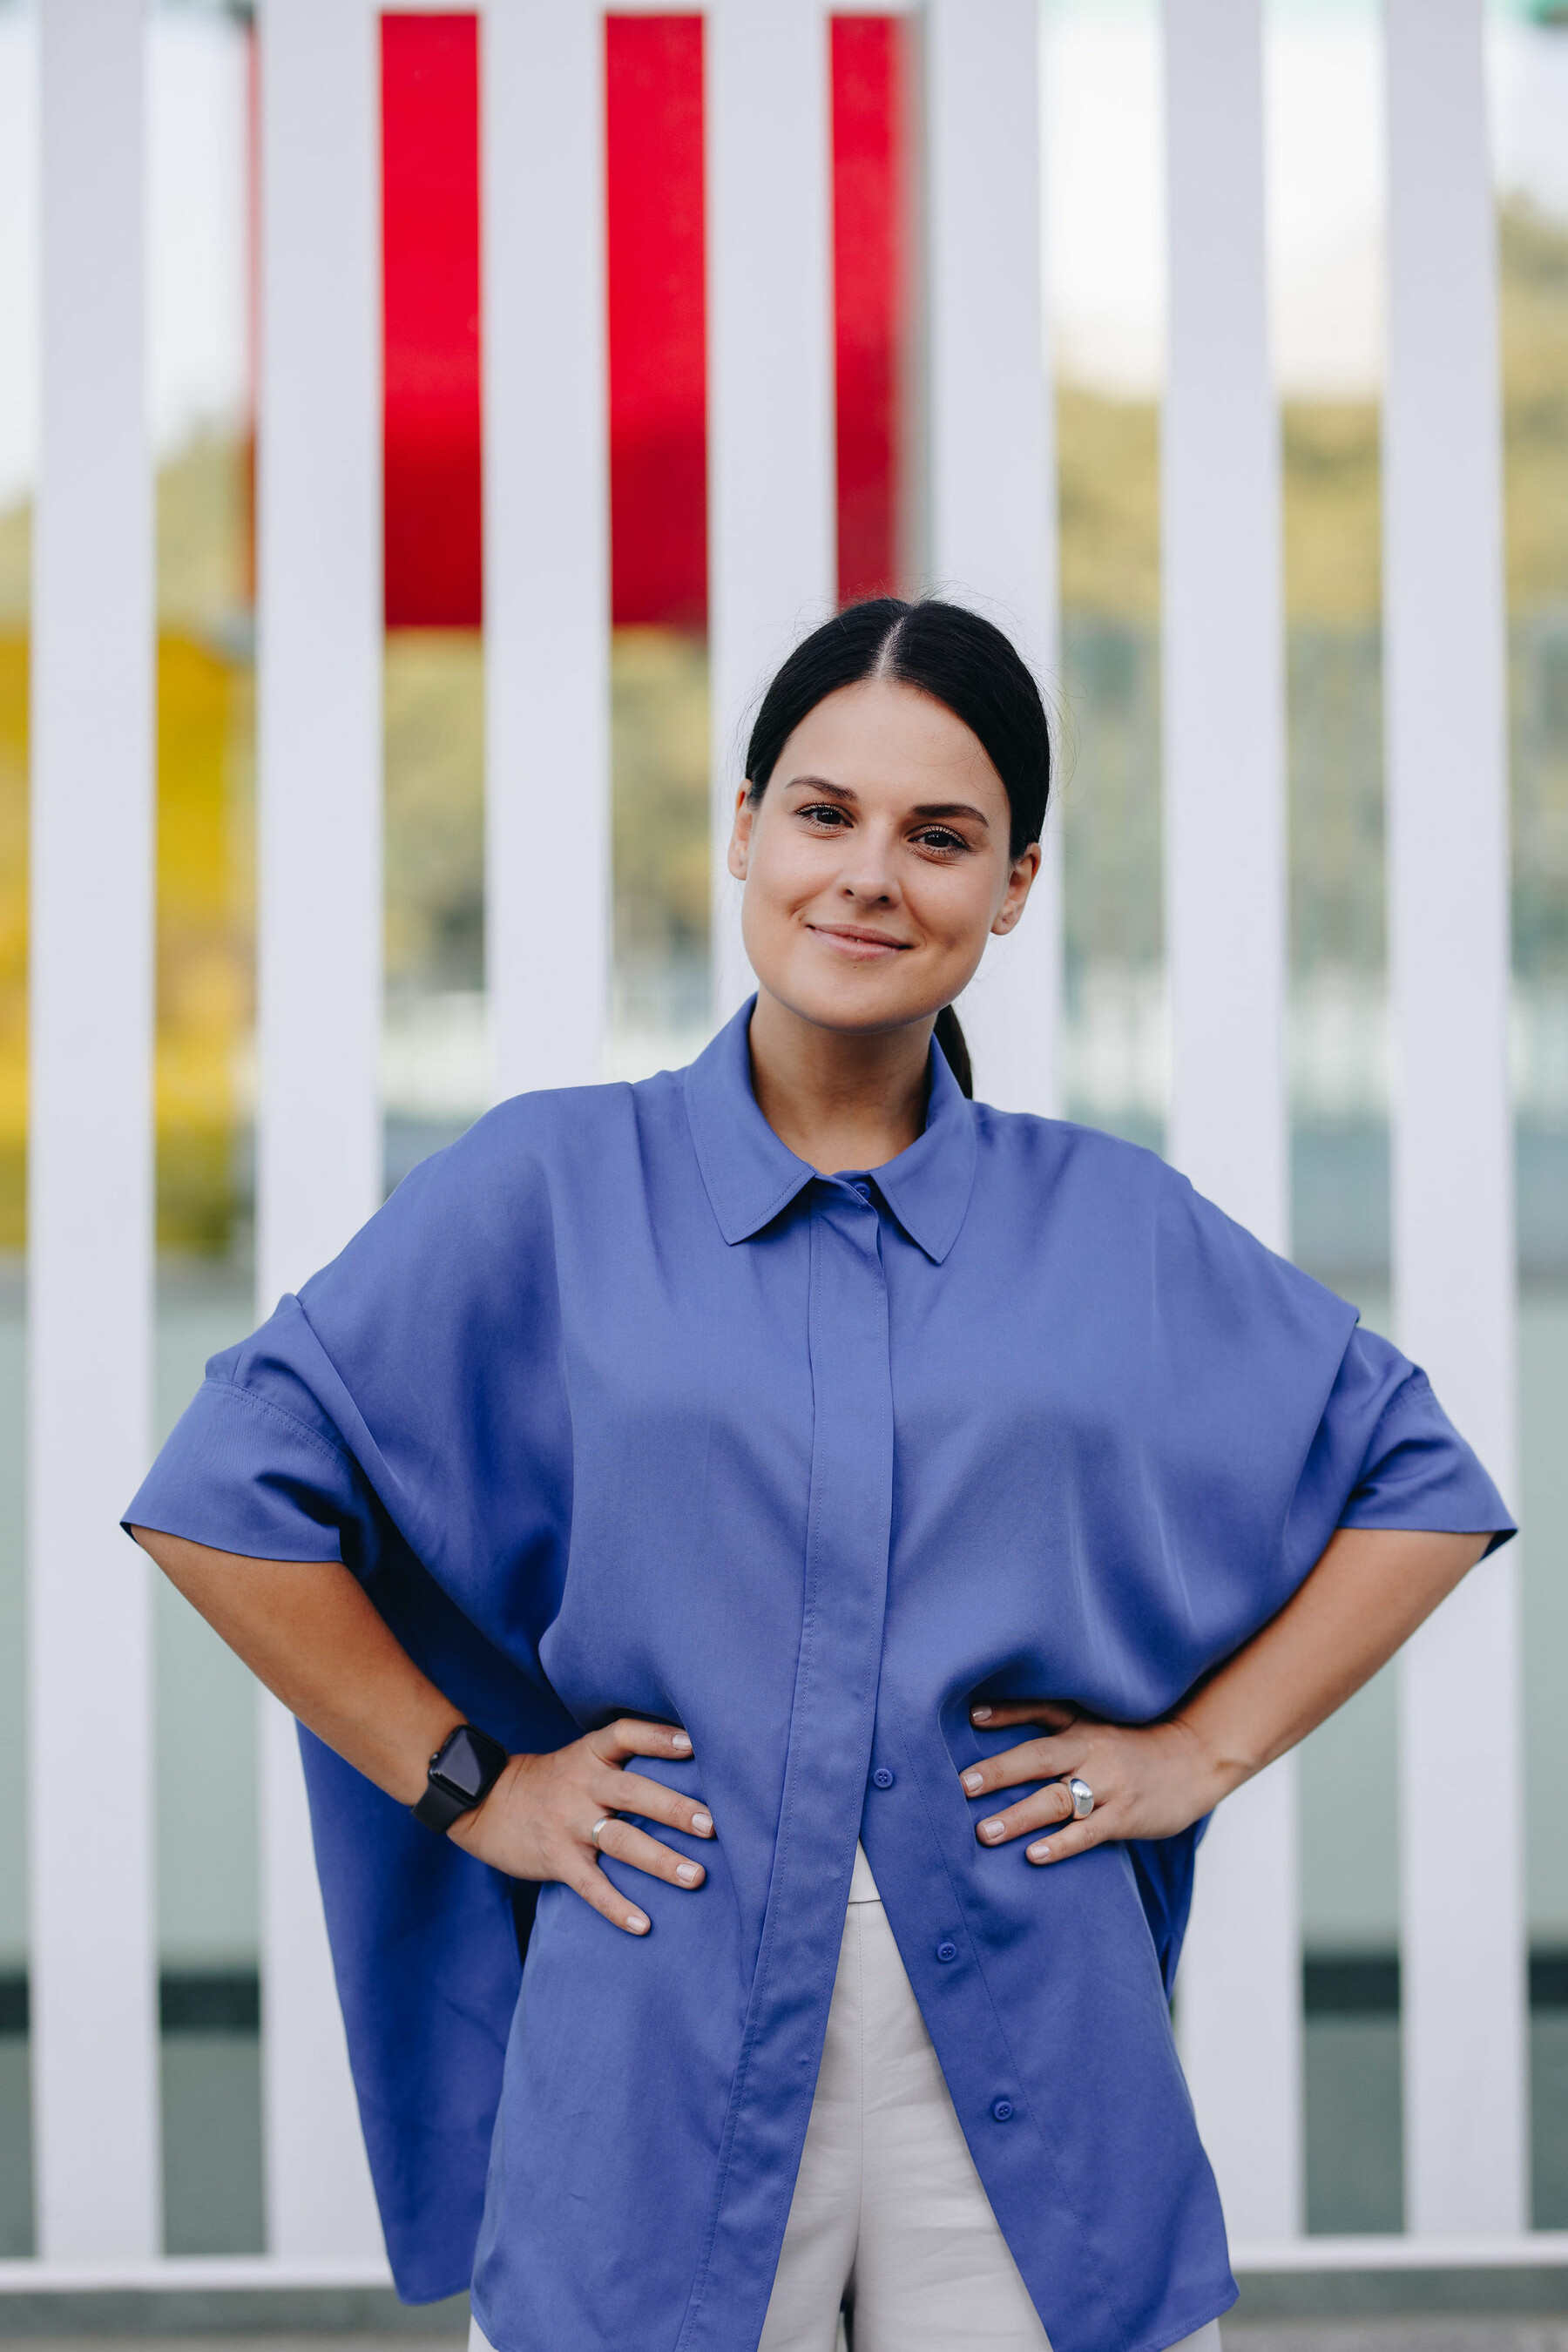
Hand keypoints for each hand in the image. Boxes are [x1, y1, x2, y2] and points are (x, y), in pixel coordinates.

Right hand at [450, 1717, 713, 1933]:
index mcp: (590, 1755)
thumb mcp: (579, 1758)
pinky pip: (590, 1885)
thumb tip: (685, 1768)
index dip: (659, 1738)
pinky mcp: (556, 1858)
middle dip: (674, 1808)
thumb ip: (620, 1762)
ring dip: (660, 1860)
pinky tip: (643, 1925)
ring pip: (620, 1840)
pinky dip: (617, 1907)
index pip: (626, 1735)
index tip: (694, 1743)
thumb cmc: (549, 1781)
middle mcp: (582, 1785)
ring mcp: (568, 1823)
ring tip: (696, 1877)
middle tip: (712, 1824)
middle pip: (633, 1791)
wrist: (482, 1803)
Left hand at [958, 1699, 1232, 1865]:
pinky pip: (1088, 1832)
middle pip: (1038, 1757)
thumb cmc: (1137, 1746)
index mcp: (1083, 1725)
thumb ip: (1060, 1731)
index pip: (1040, 1710)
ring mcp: (1109, 1785)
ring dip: (1018, 1816)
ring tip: (985, 1832)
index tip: (970, 1715)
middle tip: (962, 1785)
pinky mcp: (1125, 1816)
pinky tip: (1034, 1856)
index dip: (1005, 1713)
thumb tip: (1001, 1737)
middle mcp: (1092, 1750)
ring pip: (1058, 1800)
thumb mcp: (1100, 1727)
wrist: (1197, 1760)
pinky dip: (1060, 1844)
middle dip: (999, 1771)